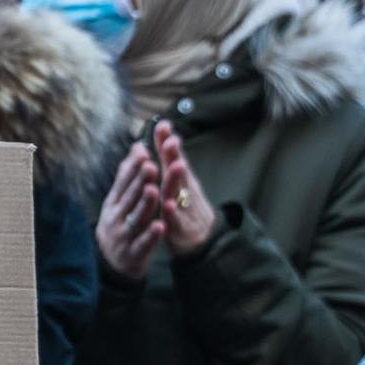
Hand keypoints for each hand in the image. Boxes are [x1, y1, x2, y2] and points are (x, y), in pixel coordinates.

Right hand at [96, 141, 163, 280]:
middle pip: (129, 198)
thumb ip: (129, 176)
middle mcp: (115, 218)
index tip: (143, 152)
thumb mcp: (118, 201)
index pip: (122, 182)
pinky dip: (151, 235)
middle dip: (140, 181)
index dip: (133, 167)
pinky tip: (160, 226)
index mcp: (112, 203)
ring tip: (154, 190)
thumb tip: (138, 146)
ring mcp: (123, 236)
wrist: (111, 265)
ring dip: (145, 204)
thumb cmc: (119, 226)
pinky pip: (143, 244)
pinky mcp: (133, 254)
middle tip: (151, 166)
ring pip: (135, 218)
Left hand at [155, 122, 217, 256]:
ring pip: (179, 192)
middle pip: (178, 170)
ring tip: (175, 166)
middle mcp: (184, 190)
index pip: (173, 156)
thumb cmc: (186, 204)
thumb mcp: (178, 178)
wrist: (202, 239)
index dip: (167, 141)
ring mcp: (184, 208)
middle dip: (174, 156)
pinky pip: (177, 219)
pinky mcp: (181, 227)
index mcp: (180, 178)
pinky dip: (173, 212)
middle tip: (172, 141)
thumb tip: (163, 125)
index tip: (163, 125)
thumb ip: (168, 154)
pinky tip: (167, 204)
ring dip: (176, 179)